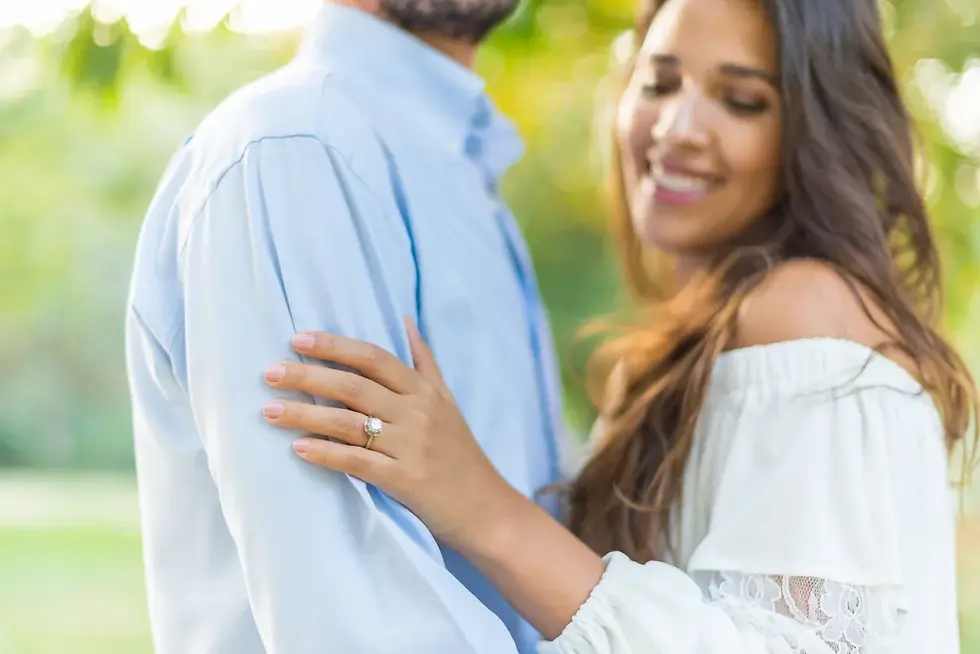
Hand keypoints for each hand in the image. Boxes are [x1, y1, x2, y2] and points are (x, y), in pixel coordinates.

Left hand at [261, 318, 522, 550]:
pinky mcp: (405, 480)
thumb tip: (406, 320)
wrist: (487, 508)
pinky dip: (327, 454)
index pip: (374, 358)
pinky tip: (299, 449)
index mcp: (425, 391)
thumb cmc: (461, 454)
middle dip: (308, 376)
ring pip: (350, 423)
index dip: (335, 346)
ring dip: (305, 415)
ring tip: (269, 411)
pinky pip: (358, 462)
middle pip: (354, 386)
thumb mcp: (448, 401)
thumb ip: (425, 361)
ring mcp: (411, 446)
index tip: (298, 339)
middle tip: (270, 372)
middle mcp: (418, 413)